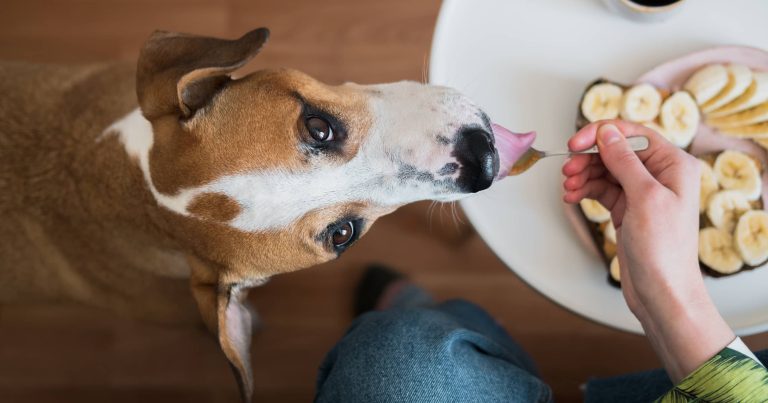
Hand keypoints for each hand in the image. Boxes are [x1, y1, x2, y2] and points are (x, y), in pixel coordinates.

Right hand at [562, 120, 734, 381]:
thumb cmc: (664, 250)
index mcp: (674, 165)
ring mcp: (643, 193)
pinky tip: (572, 197)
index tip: (575, 143)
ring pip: (605, 170)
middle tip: (567, 169)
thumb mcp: (644, 197)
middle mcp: (660, 175)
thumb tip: (608, 132)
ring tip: (568, 187)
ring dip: (584, 175)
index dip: (601, 134)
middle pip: (616, 151)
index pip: (633, 134)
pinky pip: (602, 190)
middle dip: (589, 158)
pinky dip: (585, 190)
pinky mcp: (628, 210)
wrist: (662, 292)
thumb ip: (624, 161)